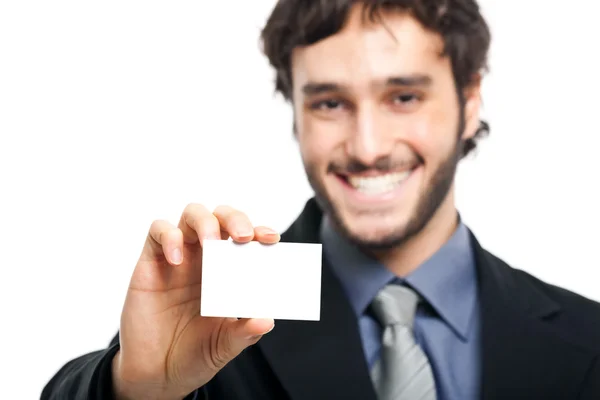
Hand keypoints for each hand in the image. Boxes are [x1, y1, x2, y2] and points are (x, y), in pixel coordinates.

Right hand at [112, 204, 277, 399]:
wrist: (156, 375)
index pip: (247, 239)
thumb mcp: (225, 346)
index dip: (259, 231)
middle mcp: (205, 258)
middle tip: (244, 237)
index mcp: (229, 271)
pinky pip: (158, 232)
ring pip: (192, 214)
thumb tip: (267, 320)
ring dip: (205, 222)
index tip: (272, 239)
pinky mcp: (151, 262)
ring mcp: (179, 256)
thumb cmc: (194, 353)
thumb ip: (245, 333)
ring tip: (212, 245)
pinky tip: (177, 260)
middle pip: (221, 216)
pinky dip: (170, 238)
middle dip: (235, 219)